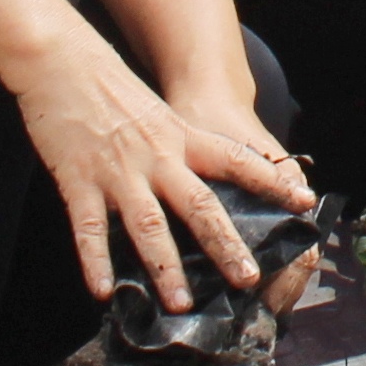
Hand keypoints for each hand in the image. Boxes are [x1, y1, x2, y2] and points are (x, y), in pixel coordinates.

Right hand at [5, 30, 314, 314]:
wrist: (62, 61)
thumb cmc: (110, 86)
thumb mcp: (157, 114)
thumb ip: (178, 147)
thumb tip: (197, 183)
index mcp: (180, 137)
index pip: (237, 161)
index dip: (271, 182)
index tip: (303, 203)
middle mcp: (157, 156)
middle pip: (200, 206)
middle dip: (226, 246)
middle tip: (248, 280)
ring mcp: (118, 171)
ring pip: (150, 227)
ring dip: (167, 268)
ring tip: (181, 305)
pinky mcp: (79, 181)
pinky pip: (90, 229)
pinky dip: (96, 262)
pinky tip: (103, 292)